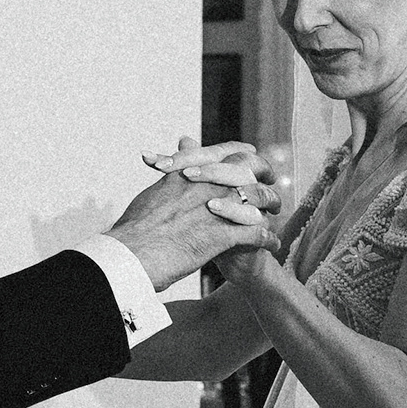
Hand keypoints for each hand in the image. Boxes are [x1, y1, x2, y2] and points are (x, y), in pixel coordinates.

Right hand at [110, 135, 278, 288]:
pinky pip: (257, 232)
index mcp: (189, 172)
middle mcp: (206, 184)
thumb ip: (170, 174)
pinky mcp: (223, 234)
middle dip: (264, 173)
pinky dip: (268, 238)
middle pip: (248, 169)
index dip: (242, 153)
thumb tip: (169, 163)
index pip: (224, 153)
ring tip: (277, 212)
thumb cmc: (134, 231)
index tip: (252, 156)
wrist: (129, 255)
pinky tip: (274, 244)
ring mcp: (216, 207)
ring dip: (271, 203)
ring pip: (258, 197)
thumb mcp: (153, 194)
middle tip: (273, 181)